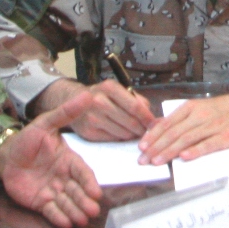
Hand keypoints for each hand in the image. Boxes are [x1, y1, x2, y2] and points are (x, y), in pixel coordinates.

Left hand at [0, 91, 103, 227]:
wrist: (6, 155)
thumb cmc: (28, 140)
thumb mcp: (45, 123)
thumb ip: (65, 113)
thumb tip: (87, 95)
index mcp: (68, 160)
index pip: (82, 173)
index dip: (89, 183)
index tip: (95, 192)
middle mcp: (64, 178)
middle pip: (77, 191)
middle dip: (84, 201)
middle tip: (92, 210)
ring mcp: (53, 191)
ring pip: (67, 203)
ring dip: (74, 211)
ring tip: (80, 219)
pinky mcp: (41, 202)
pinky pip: (52, 211)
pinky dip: (58, 217)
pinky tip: (65, 223)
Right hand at [30, 78, 154, 140]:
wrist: (71, 100)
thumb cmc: (101, 96)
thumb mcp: (118, 91)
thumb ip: (138, 102)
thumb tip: (157, 120)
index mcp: (109, 87)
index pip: (135, 107)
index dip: (148, 118)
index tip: (156, 124)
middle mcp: (99, 101)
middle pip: (131, 122)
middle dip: (142, 129)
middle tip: (147, 132)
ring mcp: (92, 117)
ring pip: (123, 133)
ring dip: (132, 135)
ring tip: (133, 132)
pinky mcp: (88, 132)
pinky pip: (113, 139)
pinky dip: (120, 138)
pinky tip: (119, 133)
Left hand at [137, 86, 228, 164]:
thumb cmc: (222, 109)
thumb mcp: (198, 108)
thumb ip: (179, 119)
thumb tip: (156, 128)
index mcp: (190, 108)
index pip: (166, 123)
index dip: (152, 135)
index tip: (141, 146)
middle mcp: (199, 116)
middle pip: (173, 133)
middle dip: (156, 147)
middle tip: (143, 159)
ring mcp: (213, 126)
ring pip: (187, 139)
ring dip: (169, 151)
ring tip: (156, 161)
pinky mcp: (227, 137)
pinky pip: (209, 144)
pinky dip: (195, 151)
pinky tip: (184, 157)